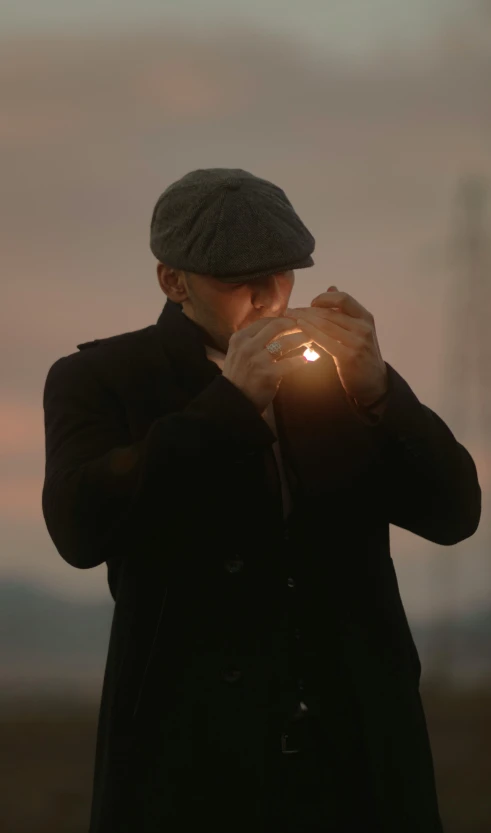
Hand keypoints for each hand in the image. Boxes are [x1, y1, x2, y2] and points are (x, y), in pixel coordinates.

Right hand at [222, 317, 311, 412]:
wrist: (235, 400)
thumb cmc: (239, 376)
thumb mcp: (239, 353)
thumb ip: (253, 340)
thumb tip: (277, 327)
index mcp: (240, 338)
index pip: (265, 321)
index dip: (282, 319)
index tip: (293, 321)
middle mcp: (247, 346)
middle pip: (276, 326)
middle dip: (294, 325)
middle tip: (305, 327)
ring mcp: (258, 360)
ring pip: (286, 342)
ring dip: (301, 339)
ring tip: (310, 340)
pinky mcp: (268, 374)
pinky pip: (290, 363)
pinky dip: (301, 359)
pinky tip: (307, 359)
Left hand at [286, 286, 388, 406]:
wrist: (373, 382)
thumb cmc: (361, 354)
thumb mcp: (357, 329)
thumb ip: (344, 310)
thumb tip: (332, 287)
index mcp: (365, 317)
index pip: (343, 298)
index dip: (324, 298)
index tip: (311, 303)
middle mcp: (363, 327)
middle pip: (330, 312)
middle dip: (306, 310)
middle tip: (290, 310)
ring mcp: (357, 341)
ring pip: (325, 324)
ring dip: (304, 319)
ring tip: (289, 317)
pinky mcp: (349, 356)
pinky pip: (324, 340)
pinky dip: (310, 332)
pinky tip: (300, 327)